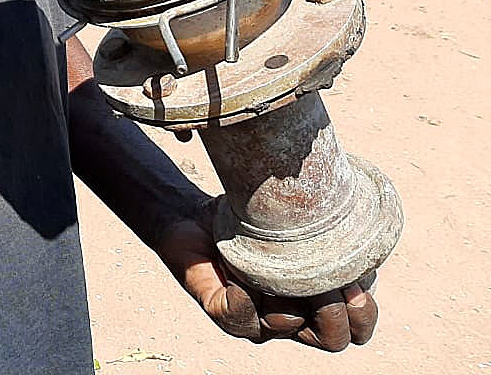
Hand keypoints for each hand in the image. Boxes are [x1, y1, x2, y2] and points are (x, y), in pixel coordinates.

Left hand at [156, 203, 378, 351]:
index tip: (356, 280)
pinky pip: (239, 317)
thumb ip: (324, 230)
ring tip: (272, 261)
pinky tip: (236, 268)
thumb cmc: (249, 218)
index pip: (356, 330)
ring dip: (283, 291)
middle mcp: (290, 317)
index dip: (363, 313)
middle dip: (333, 308)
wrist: (192, 216)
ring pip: (285, 325)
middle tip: (319, 277)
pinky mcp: (223, 312)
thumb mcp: (294, 219)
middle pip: (332, 340)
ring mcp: (257, 319)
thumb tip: (352, 238)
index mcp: (315, 302)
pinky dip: (242, 294)